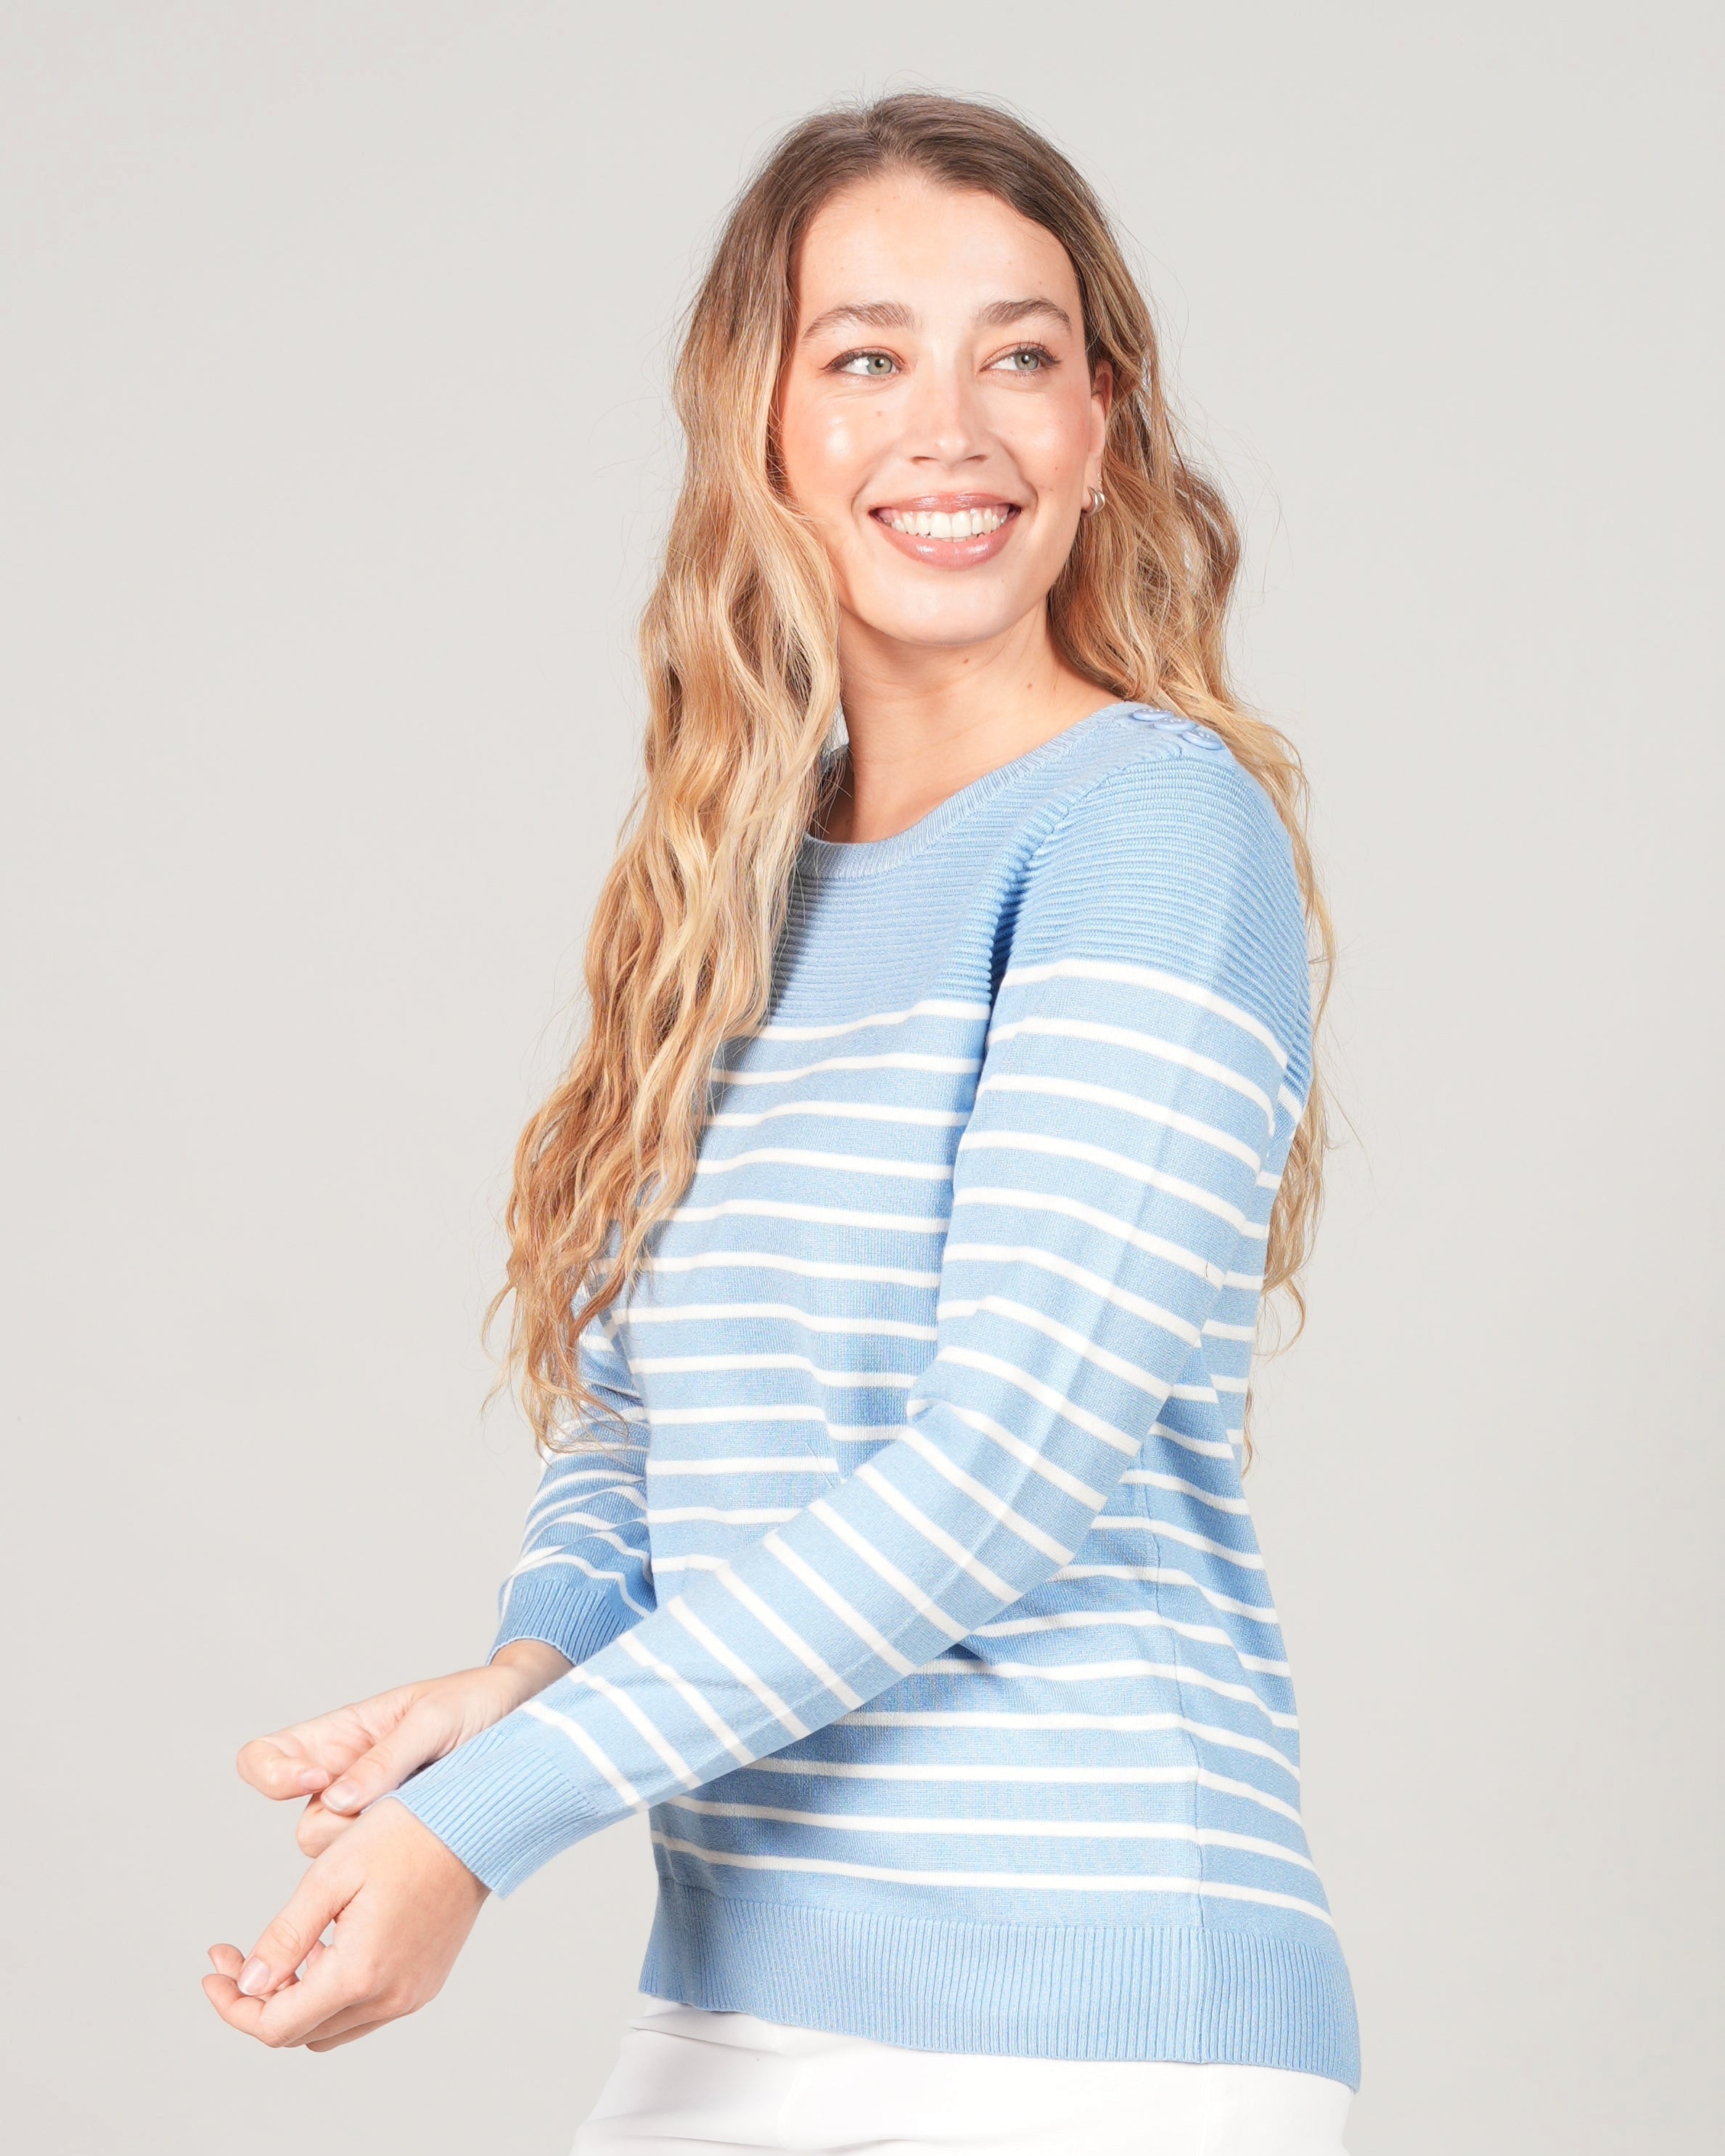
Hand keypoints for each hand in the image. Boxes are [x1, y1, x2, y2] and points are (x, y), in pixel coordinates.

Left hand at [204, 1799, 486, 2050]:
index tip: (213, 1967)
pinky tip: (325, 1946)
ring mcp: (411, 1994)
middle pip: (299, 2032)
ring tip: (281, 1949)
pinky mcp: (424, 1982)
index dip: (233, 2005)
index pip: (275, 2024)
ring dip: (294, 1999)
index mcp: (361, 1973)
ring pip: (330, 2027)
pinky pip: (364, 2010)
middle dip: (257, 1999)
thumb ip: (286, 1935)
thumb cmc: (408, 1833)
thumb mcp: (332, 1873)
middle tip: (235, 1955)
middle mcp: (389, 1997)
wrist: (480, 1822)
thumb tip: (248, 1986)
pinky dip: (331, 1992)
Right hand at [237, 1640, 570, 1854]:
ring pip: (342, 1864)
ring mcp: (372, 1820)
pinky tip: (436, 1854)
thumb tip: (339, 1799)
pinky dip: (400, 1872)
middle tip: (401, 1806)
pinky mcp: (401, 1849)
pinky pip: (378, 1877)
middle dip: (348, 1829)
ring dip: (382, 1851)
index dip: (274, 1775)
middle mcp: (344, 1783)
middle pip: (309, 1831)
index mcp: (339, 1739)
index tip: (316, 1778)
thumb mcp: (434, 1719)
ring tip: (434, 1819)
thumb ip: (387, 1757)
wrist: (527, 1722)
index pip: (264, 1758)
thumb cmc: (476, 1704)